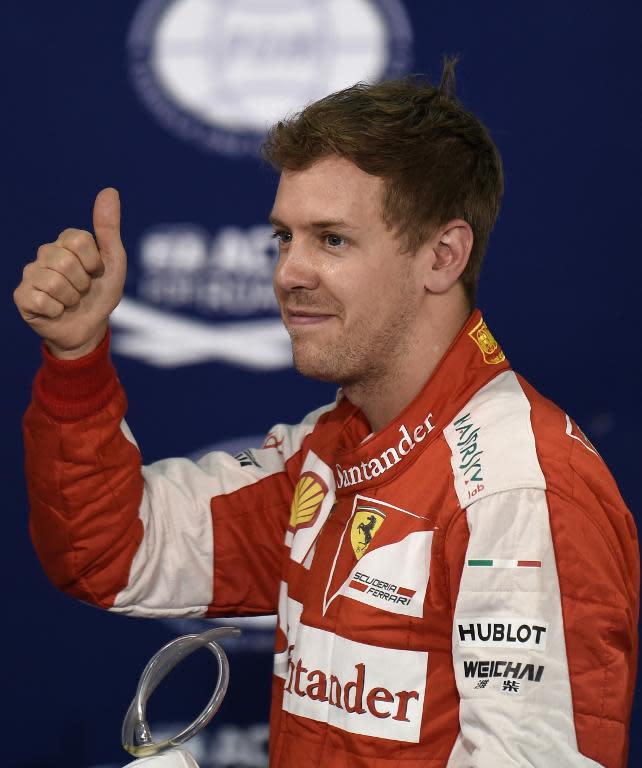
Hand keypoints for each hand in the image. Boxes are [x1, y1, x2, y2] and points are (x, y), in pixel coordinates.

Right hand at [14, 188, 126, 358]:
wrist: (91, 328)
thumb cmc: (101, 294)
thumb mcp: (114, 262)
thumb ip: (109, 228)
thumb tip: (110, 191)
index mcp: (65, 242)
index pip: (79, 240)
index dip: (94, 262)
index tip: (96, 273)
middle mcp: (45, 253)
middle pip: (66, 261)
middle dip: (83, 283)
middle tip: (83, 291)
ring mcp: (31, 274)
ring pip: (54, 282)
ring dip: (71, 298)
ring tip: (71, 301)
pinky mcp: (22, 297)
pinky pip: (42, 300)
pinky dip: (58, 310)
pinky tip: (57, 311)